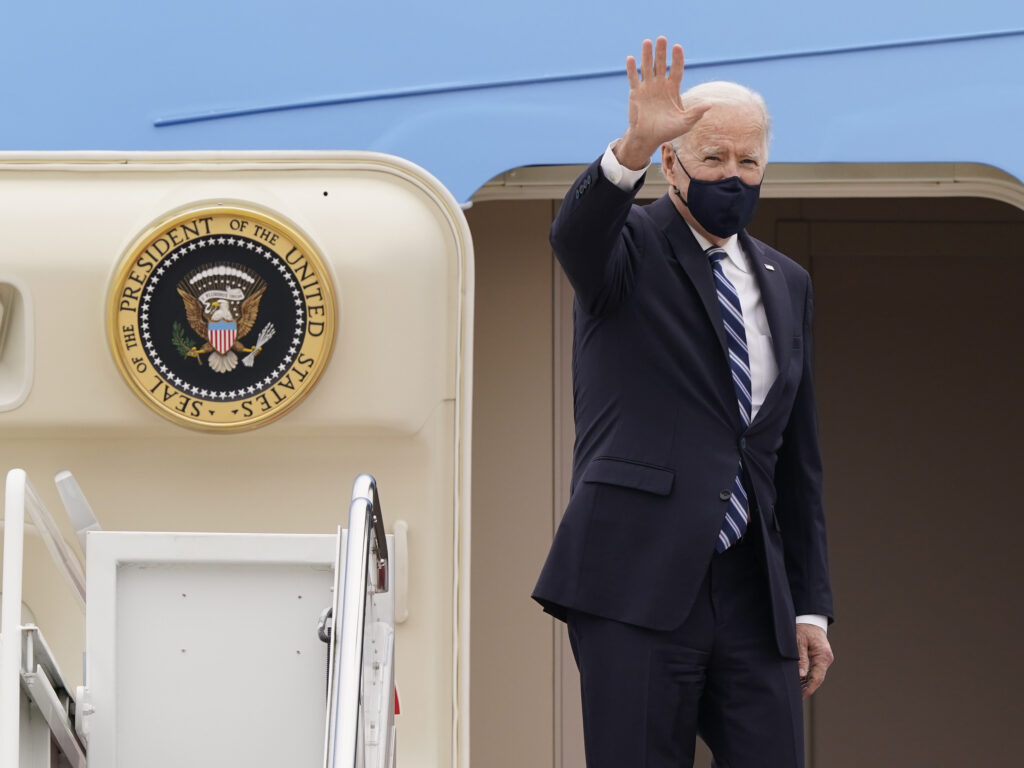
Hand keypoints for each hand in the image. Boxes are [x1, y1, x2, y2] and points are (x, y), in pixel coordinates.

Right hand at [614, 37, 709, 169]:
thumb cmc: (668, 131)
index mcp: (673, 88)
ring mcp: (647, 87)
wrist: (648, 138)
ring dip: (647, 55)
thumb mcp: (685, 123)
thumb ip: (696, 113)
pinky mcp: (636, 93)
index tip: (677, 47)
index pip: (676, 69)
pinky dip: (631, 69)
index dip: (677, 59)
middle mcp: (660, 84)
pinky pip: (633, 78)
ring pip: (647, 67)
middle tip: (662, 38)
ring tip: (647, 42)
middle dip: (661, 52)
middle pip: (661, 64)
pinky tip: (631, 58)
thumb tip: (710, 105)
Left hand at [796, 623, 833, 698]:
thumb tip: (801, 675)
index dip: (809, 688)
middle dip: (807, 688)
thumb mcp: (799, 642)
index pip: (817, 677)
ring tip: (796, 691)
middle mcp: (826, 659)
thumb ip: (801, 658)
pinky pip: (815, 670)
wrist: (810, 619)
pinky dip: (807, 676)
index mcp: (823, 656)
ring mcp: (824, 659)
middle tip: (796, 697)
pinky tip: (799, 682)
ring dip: (807, 683)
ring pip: (816, 675)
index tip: (801, 695)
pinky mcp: (820, 657)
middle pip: (817, 678)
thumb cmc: (804, 628)